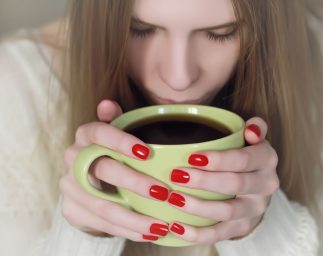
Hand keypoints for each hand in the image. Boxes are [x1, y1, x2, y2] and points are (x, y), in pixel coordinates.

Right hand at [60, 100, 170, 241]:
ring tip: (161, 224)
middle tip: (163, 193)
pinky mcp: (71, 209)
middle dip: (135, 182)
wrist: (87, 183)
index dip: (121, 141)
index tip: (146, 152)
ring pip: (102, 204)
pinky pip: (100, 223)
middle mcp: (73, 158)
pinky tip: (147, 232)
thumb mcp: (116, 136)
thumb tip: (108, 104)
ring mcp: (69, 186)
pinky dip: (126, 229)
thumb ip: (117, 122)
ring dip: (134, 216)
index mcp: (85, 135)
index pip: (99, 133)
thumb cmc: (110, 154)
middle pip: (102, 169)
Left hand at [166, 117, 278, 243]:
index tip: (192, 158)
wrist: (256, 186)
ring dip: (198, 207)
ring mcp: (254, 209)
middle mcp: (265, 186)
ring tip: (174, 199)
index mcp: (266, 160)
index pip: (244, 160)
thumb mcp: (252, 139)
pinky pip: (220, 234)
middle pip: (234, 185)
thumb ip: (255, 128)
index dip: (218, 160)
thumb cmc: (244, 156)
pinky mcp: (243, 227)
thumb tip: (251, 129)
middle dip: (204, 181)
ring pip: (227, 212)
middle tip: (177, 176)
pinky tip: (176, 227)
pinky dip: (198, 234)